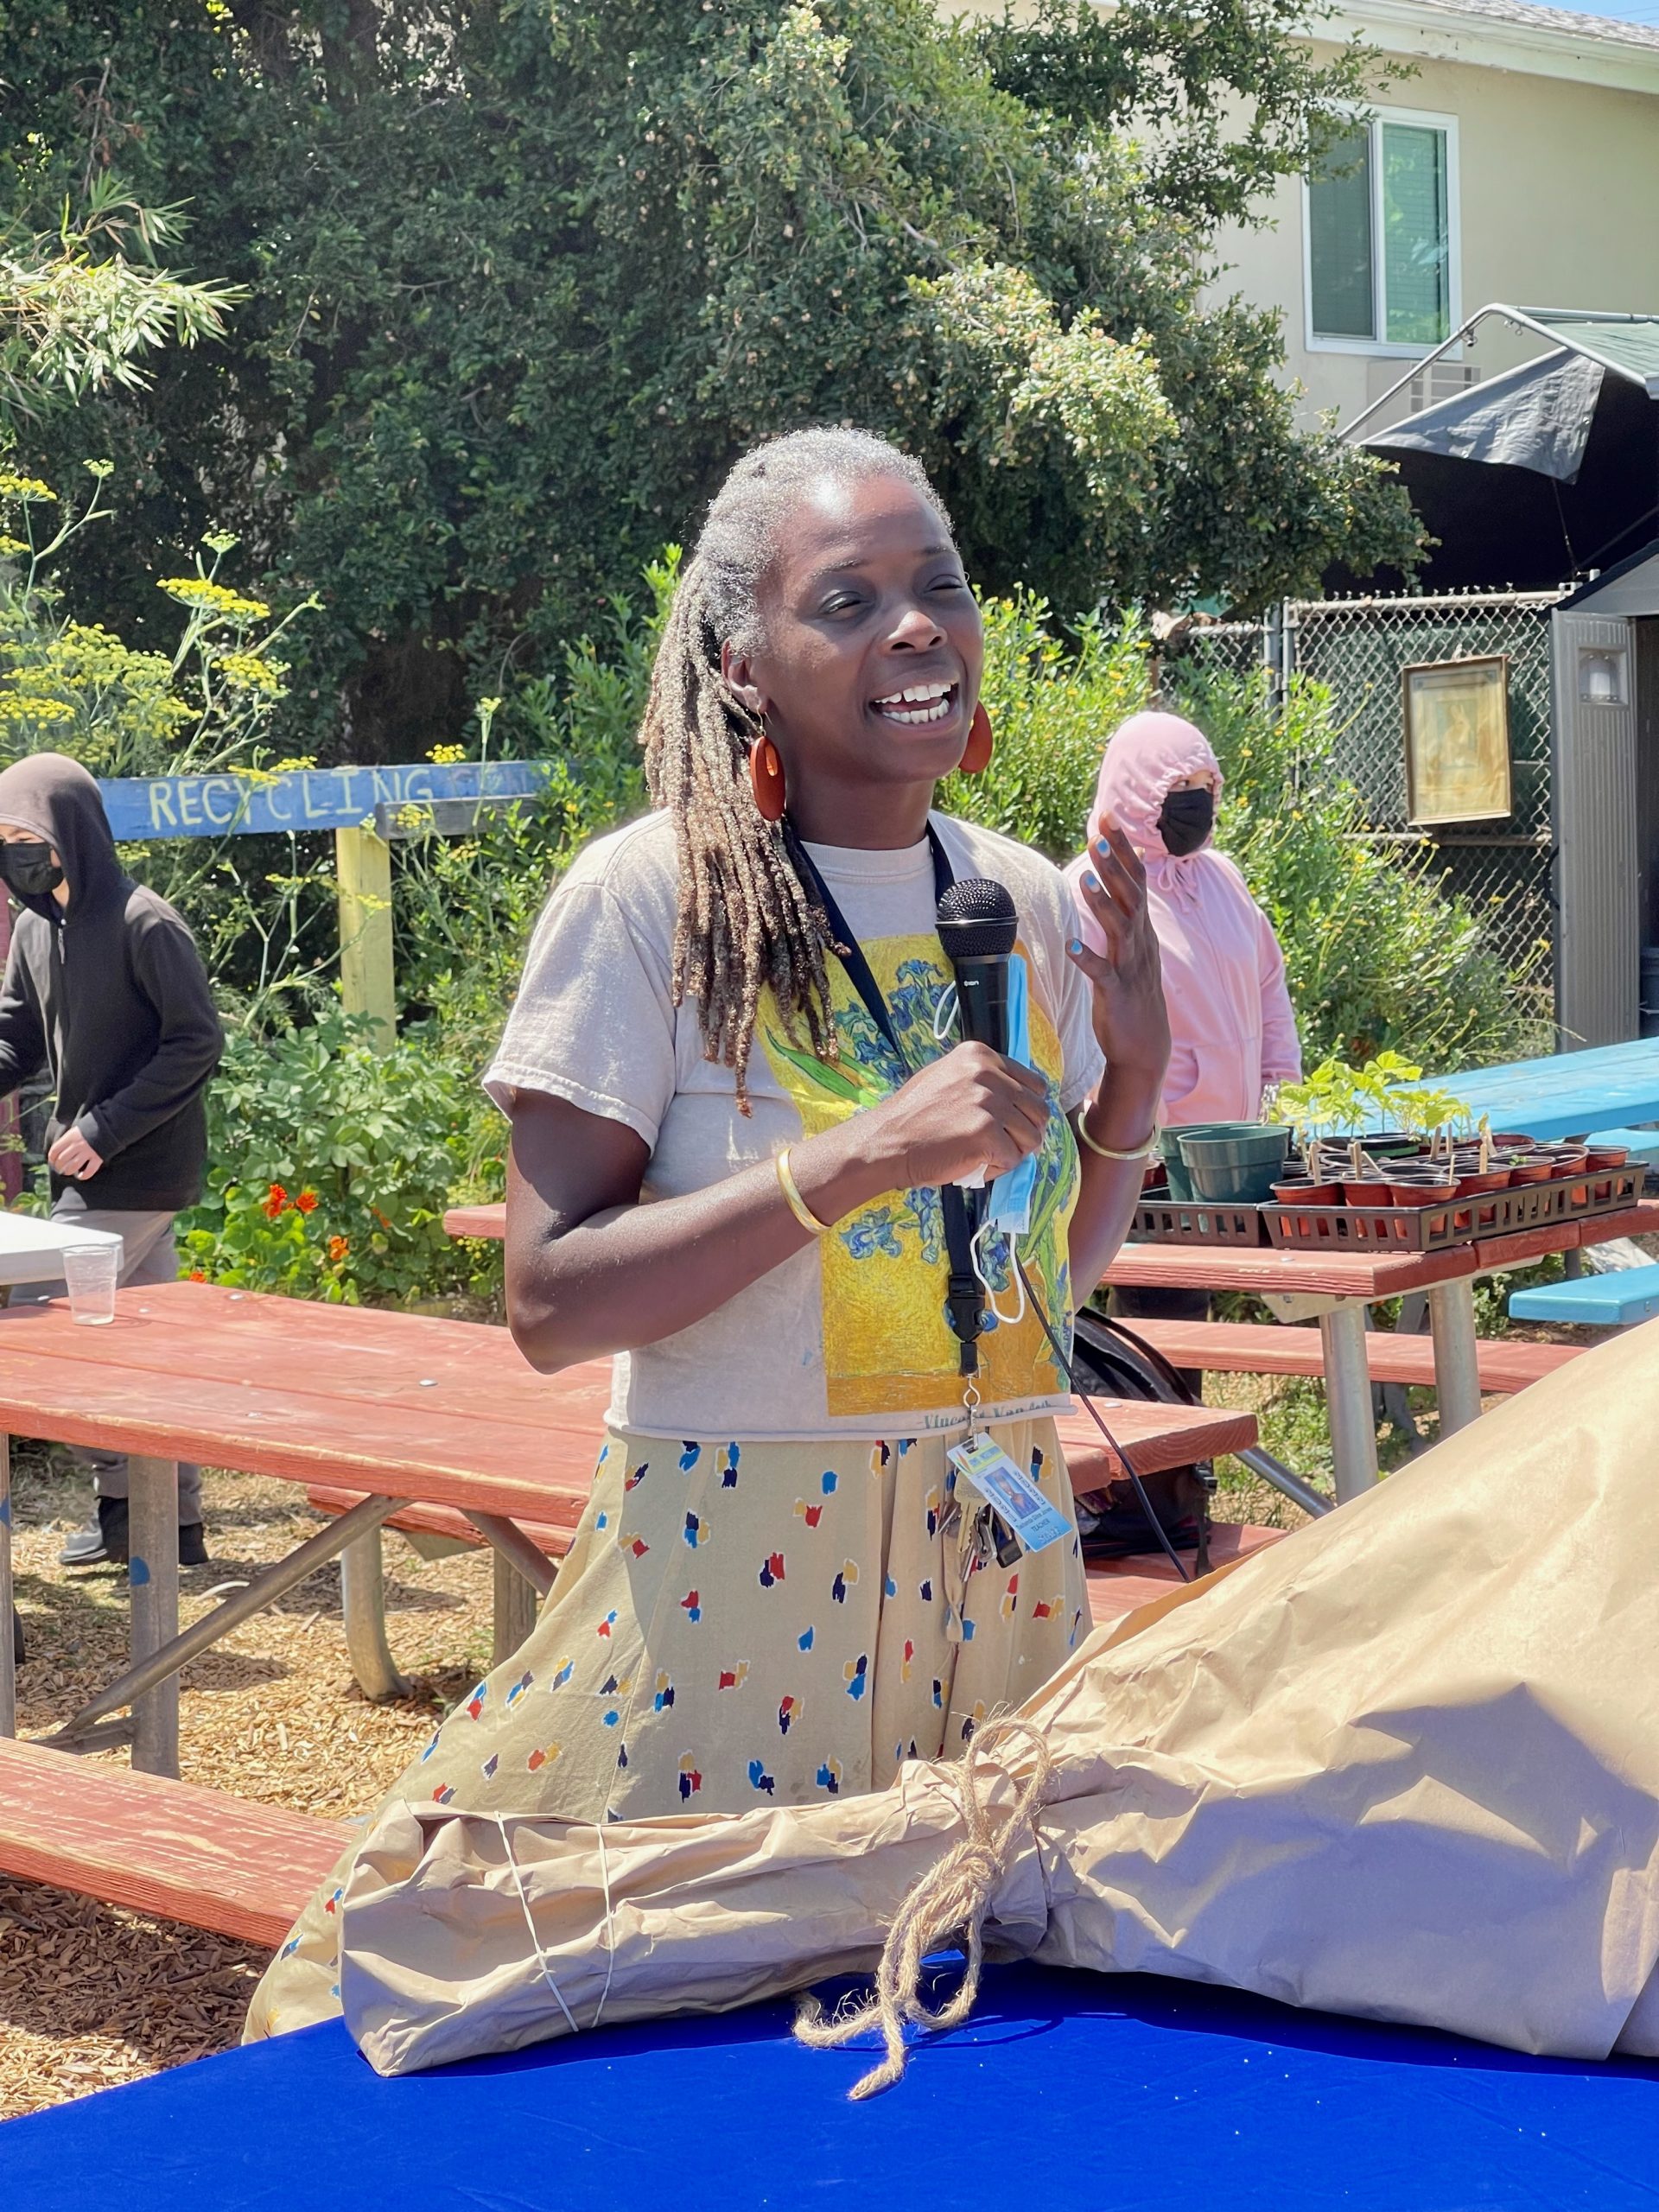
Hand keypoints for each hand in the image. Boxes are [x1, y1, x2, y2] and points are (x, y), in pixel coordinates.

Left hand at [48, 1127, 103, 1180]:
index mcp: (70, 1137)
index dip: (52, 1158)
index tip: (53, 1162)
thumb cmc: (89, 1130)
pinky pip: (89, 1170)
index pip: (55, 1150)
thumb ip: (67, 1140)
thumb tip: (58, 1152)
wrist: (108, 1127)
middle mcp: (77, 1145)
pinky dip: (84, 1175)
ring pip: (73, 1166)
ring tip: (69, 1172)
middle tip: (61, 1169)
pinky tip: (81, 1176)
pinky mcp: (98, 1157)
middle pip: (62, 1160)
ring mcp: (88, 1152)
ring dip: (69, 1171)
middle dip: (59, 1167)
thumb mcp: (75, 1131)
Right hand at [860, 1041, 1049, 1189]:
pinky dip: (997, 1169)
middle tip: (1000, 1146)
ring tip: (984, 1156)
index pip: (1035, 1084)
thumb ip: (982, 1081)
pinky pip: (1013, 1159)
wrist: (886, 1141)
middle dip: (1025, 1134)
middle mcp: (988, 1072)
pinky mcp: (987, 1132)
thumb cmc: (913, 1116)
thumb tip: (1018, 1102)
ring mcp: (989, 1102)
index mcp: (981, 1055)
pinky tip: (974, 1165)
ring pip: (1032, 1137)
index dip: (1026, 1110)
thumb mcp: (947, 1077)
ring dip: (1012, 1153)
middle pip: (1039, 1111)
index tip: (1008, 1124)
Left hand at [1070, 816, 1169, 1089]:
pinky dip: (1087, 958)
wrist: (1145, 1046)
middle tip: (1099, 834)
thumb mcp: (1133, 944)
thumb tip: (1123, 867)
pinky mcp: (1117, 993)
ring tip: (1083, 878)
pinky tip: (1071, 945)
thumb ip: (1127, 907)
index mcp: (1142, 928)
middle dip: (1114, 864)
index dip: (1121, 848)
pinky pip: (1101, 973)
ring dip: (1102, 902)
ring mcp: (1131, 967)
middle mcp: (1140, 941)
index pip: (1135, 879)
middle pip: (1131, 895)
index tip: (1106, 817)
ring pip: (1119, 928)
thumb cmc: (1133, 991)